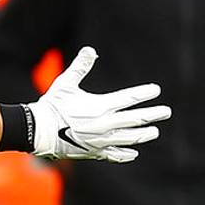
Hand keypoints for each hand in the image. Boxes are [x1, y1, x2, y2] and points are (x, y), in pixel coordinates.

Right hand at [27, 47, 170, 162]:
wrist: (38, 131)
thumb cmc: (52, 105)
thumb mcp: (65, 83)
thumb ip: (80, 67)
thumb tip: (90, 49)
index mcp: (101, 106)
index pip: (130, 98)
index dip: (145, 93)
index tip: (156, 90)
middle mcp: (106, 124)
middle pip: (137, 119)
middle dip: (153, 114)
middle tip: (166, 112)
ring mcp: (102, 140)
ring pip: (130, 138)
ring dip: (144, 134)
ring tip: (154, 131)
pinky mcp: (94, 152)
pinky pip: (116, 154)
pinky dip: (126, 154)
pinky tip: (134, 152)